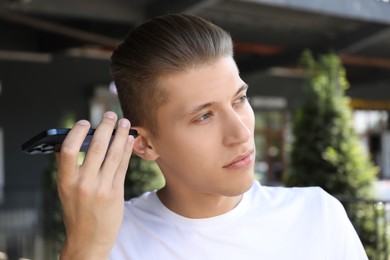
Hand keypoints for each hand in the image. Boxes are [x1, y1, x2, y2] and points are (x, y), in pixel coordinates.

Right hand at [56, 111, 133, 259]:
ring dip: (121, 135)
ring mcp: (101, 188)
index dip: (77, 132)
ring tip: (125, 123)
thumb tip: (78, 141)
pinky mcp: (116, 193)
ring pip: (113, 154)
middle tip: (111, 114)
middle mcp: (83, 183)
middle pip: (96, 147)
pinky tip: (130, 140)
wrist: (89, 240)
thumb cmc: (77, 211)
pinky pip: (123, 165)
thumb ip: (71, 168)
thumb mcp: (66, 190)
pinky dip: (127, 150)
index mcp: (65, 181)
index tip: (85, 122)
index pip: (67, 150)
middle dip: (105, 126)